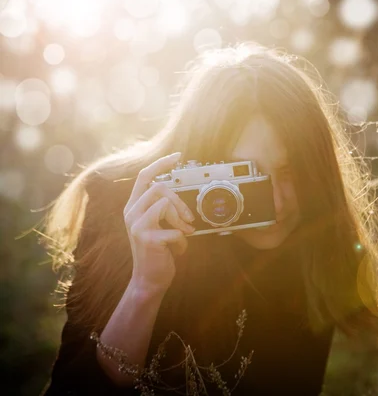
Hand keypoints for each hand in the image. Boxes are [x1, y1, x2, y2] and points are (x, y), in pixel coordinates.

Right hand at [123, 152, 195, 293]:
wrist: (149, 280)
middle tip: (189, 219)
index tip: (178, 156)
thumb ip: (162, 209)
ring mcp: (137, 225)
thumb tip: (177, 196)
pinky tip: (177, 250)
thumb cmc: (158, 251)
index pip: (145, 176)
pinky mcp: (147, 238)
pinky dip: (183, 241)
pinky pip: (176, 230)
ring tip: (183, 235)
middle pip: (159, 187)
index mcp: (134, 207)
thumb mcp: (157, 225)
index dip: (161, 163)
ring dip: (181, 221)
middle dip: (180, 202)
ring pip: (166, 203)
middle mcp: (131, 213)